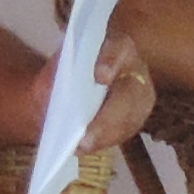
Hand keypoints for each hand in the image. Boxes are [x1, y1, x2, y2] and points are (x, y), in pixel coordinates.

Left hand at [63, 32, 155, 157]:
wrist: (65, 92)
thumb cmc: (60, 78)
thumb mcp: (53, 73)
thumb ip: (55, 77)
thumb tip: (55, 92)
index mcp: (115, 45)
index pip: (119, 49)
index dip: (112, 62)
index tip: (100, 77)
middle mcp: (134, 67)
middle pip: (129, 94)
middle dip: (106, 120)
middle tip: (84, 139)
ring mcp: (141, 93)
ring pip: (130, 118)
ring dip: (105, 136)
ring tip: (80, 148)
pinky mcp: (138, 115)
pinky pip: (127, 131)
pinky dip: (106, 141)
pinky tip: (87, 147)